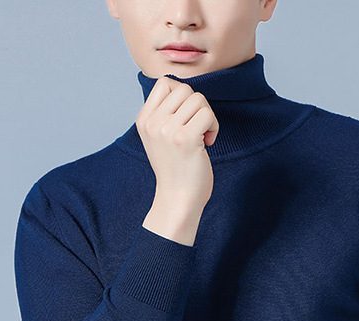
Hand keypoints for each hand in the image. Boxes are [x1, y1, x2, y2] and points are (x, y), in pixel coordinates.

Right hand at [136, 76, 218, 244]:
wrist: (178, 199)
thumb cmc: (176, 169)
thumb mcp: (160, 137)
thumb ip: (165, 113)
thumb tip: (184, 89)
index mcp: (143, 119)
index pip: (165, 83)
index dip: (182, 97)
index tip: (185, 119)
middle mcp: (152, 123)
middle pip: (185, 89)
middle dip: (197, 107)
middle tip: (197, 129)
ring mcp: (167, 130)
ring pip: (198, 99)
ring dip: (207, 117)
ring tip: (202, 136)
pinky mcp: (185, 139)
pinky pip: (207, 114)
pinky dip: (214, 127)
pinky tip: (207, 143)